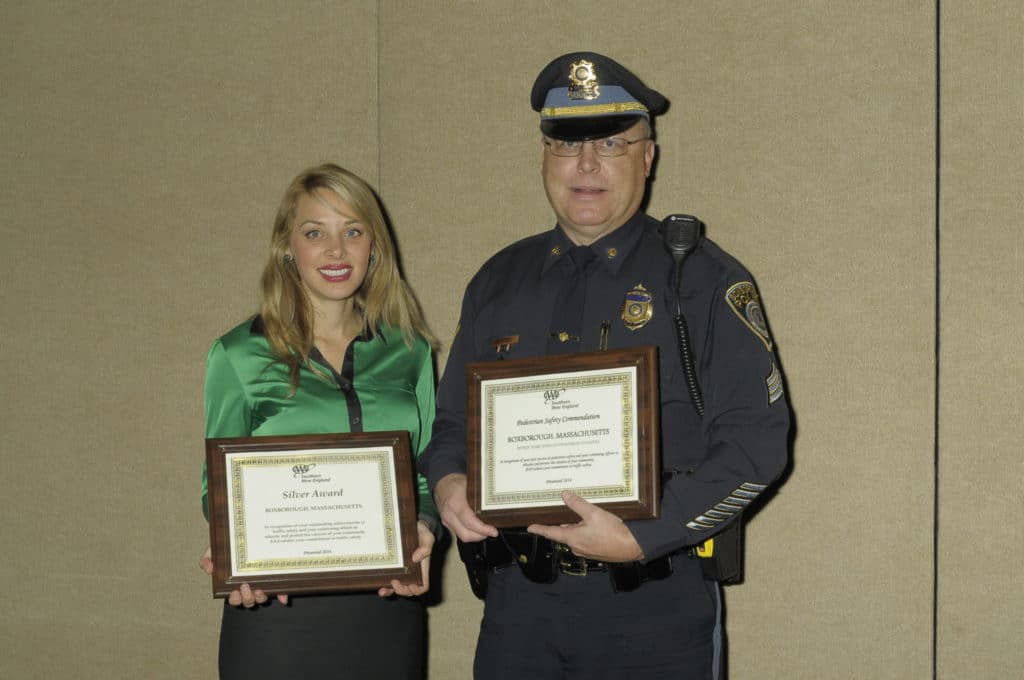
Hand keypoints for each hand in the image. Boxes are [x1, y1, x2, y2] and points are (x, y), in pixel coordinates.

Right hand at [199, 546, 288, 606]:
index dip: (235, 599)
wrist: (243, 533)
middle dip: (247, 598)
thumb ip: (208, 558)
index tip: (234, 592)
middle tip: (245, 587)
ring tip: (259, 590)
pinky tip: (283, 598)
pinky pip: (279, 590)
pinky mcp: (275, 578)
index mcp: (235, 584)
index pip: (234, 598)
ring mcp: (262, 582)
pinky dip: (282, 595)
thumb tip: (208, 568)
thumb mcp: (215, 550)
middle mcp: (249, 586)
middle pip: (248, 601)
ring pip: (262, 598)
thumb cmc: (229, 546)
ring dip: (260, 598)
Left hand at [379, 520, 434, 597]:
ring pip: (397, 588)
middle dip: (401, 590)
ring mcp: (403, 571)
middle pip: (409, 590)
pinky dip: (384, 585)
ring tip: (382, 590)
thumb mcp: (427, 538)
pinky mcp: (394, 567)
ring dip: (390, 591)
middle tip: (393, 582)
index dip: (416, 589)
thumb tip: (415, 558)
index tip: (409, 583)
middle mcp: (413, 573)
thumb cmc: (422, 533)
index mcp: (422, 569)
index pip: (422, 586)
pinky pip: (388, 580)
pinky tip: (377, 584)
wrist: (413, 527)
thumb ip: (425, 548)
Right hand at [433, 473, 497, 542]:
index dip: (482, 529)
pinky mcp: (447, 524)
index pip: (469, 521)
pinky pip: (459, 533)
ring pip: (462, 536)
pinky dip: (470, 533)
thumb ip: (481, 496)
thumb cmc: (457, 483)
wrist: (442, 483)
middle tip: (492, 532)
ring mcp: (446, 521)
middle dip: (481, 535)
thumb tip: (497, 504)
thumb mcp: (470, 484)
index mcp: (455, 502)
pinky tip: (478, 529)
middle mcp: (449, 514)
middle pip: (465, 534)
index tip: (493, 531)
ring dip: (476, 536)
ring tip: (486, 531)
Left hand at [526, 491, 644, 562]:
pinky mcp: (596, 552)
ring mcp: (587, 551)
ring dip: (576, 527)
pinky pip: (585, 540)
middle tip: (558, 514)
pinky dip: (585, 532)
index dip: (540, 529)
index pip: (551, 533)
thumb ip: (577, 504)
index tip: (530, 528)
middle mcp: (577, 547)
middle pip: (564, 533)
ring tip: (579, 516)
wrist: (633, 547)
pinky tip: (593, 525)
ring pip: (576, 536)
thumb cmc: (613, 532)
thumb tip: (564, 495)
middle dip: (562, 524)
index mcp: (573, 538)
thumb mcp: (594, 513)